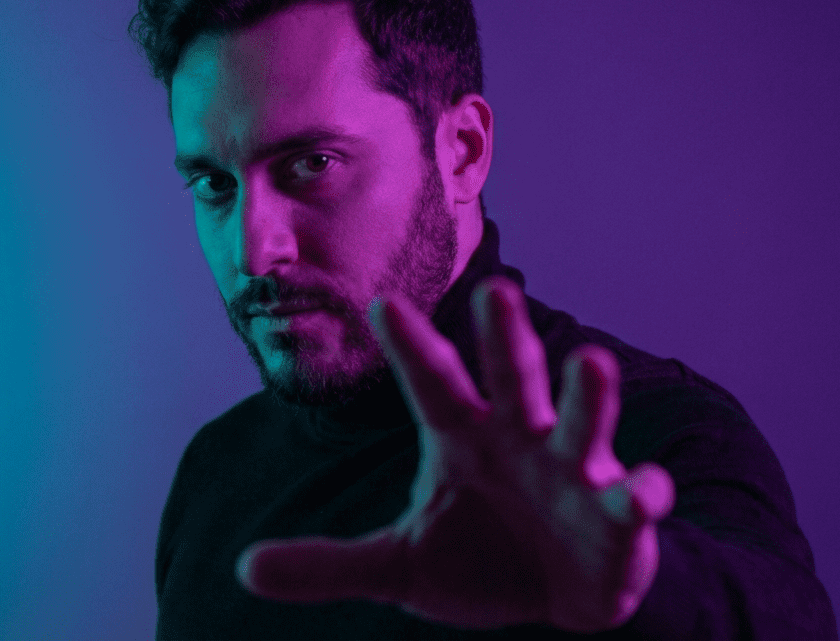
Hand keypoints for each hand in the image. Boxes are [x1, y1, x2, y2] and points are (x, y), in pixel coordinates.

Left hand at [236, 277, 674, 631]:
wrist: (555, 597)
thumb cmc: (477, 560)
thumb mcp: (397, 564)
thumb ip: (328, 563)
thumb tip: (244, 568)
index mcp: (462, 437)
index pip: (431, 384)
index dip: (411, 348)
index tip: (383, 303)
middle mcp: (519, 437)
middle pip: (511, 379)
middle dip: (506, 339)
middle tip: (498, 291)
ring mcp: (573, 471)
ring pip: (580, 422)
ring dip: (587, 395)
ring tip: (592, 362)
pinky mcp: (617, 517)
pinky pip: (630, 501)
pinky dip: (640, 495)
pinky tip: (643, 490)